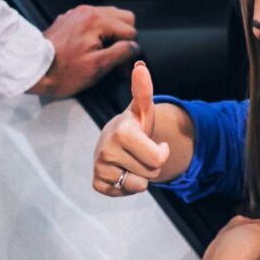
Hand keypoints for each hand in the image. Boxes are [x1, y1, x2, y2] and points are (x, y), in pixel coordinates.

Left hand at [29, 4, 138, 98]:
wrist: (35, 70)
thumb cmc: (62, 72)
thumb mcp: (97, 67)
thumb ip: (121, 53)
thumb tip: (134, 47)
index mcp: (96, 21)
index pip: (130, 31)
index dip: (129, 51)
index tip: (121, 67)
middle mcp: (87, 12)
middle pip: (124, 18)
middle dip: (124, 38)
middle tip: (117, 58)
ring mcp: (78, 14)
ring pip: (110, 17)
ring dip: (112, 34)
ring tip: (104, 53)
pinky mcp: (71, 19)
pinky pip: (94, 20)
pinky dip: (99, 32)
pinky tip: (92, 48)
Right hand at [94, 62, 177, 196]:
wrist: (115, 140)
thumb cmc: (134, 125)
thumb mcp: (143, 109)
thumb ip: (144, 90)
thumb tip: (140, 67)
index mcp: (122, 132)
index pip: (159, 159)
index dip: (162, 152)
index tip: (152, 141)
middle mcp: (107, 150)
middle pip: (152, 173)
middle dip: (151, 165)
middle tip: (139, 152)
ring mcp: (100, 167)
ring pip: (139, 185)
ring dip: (140, 176)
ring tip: (130, 161)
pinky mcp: (97, 183)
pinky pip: (124, 192)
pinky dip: (127, 186)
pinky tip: (121, 170)